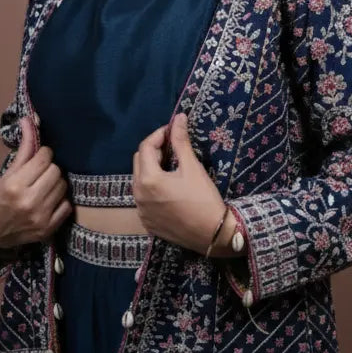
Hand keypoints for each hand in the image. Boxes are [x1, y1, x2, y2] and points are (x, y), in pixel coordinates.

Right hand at [0, 114, 72, 248]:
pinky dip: (60, 200)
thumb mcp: (5, 174)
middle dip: (49, 168)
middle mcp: (30, 201)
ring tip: (43, 186)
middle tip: (39, 173)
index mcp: (15, 185)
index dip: (43, 154)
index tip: (37, 158)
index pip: (44, 158)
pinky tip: (49, 201)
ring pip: (63, 186)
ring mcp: (41, 217)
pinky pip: (67, 205)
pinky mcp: (49, 229)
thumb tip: (30, 120)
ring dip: (56, 183)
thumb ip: (23, 149)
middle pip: (56, 171)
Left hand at [132, 112, 226, 254]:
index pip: (146, 147)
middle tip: (173, 148)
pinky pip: (144, 198)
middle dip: (154, 151)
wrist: (213, 235)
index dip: (158, 135)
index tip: (172, 130)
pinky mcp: (147, 222)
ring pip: (140, 180)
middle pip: (139, 162)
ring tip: (171, 166)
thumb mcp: (192, 167)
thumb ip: (181, 142)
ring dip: (152, 169)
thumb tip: (178, 118)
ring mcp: (141, 211)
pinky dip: (152, 188)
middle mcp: (138, 195)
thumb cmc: (203, 199)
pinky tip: (169, 188)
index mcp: (148, 180)